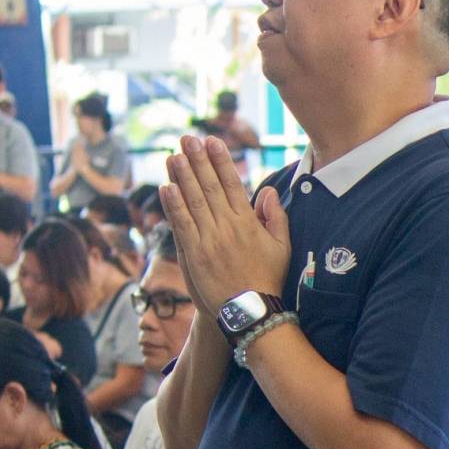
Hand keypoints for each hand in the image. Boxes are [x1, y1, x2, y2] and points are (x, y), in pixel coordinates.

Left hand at [159, 136, 289, 316]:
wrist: (250, 310)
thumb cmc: (267, 277)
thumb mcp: (282, 247)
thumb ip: (275, 217)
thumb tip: (268, 191)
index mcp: (248, 223)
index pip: (232, 184)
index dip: (221, 161)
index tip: (212, 142)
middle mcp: (227, 227)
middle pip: (209, 186)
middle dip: (198, 160)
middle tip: (188, 139)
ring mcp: (208, 239)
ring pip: (193, 201)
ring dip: (182, 176)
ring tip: (173, 155)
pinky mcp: (193, 253)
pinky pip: (181, 223)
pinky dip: (172, 204)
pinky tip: (166, 186)